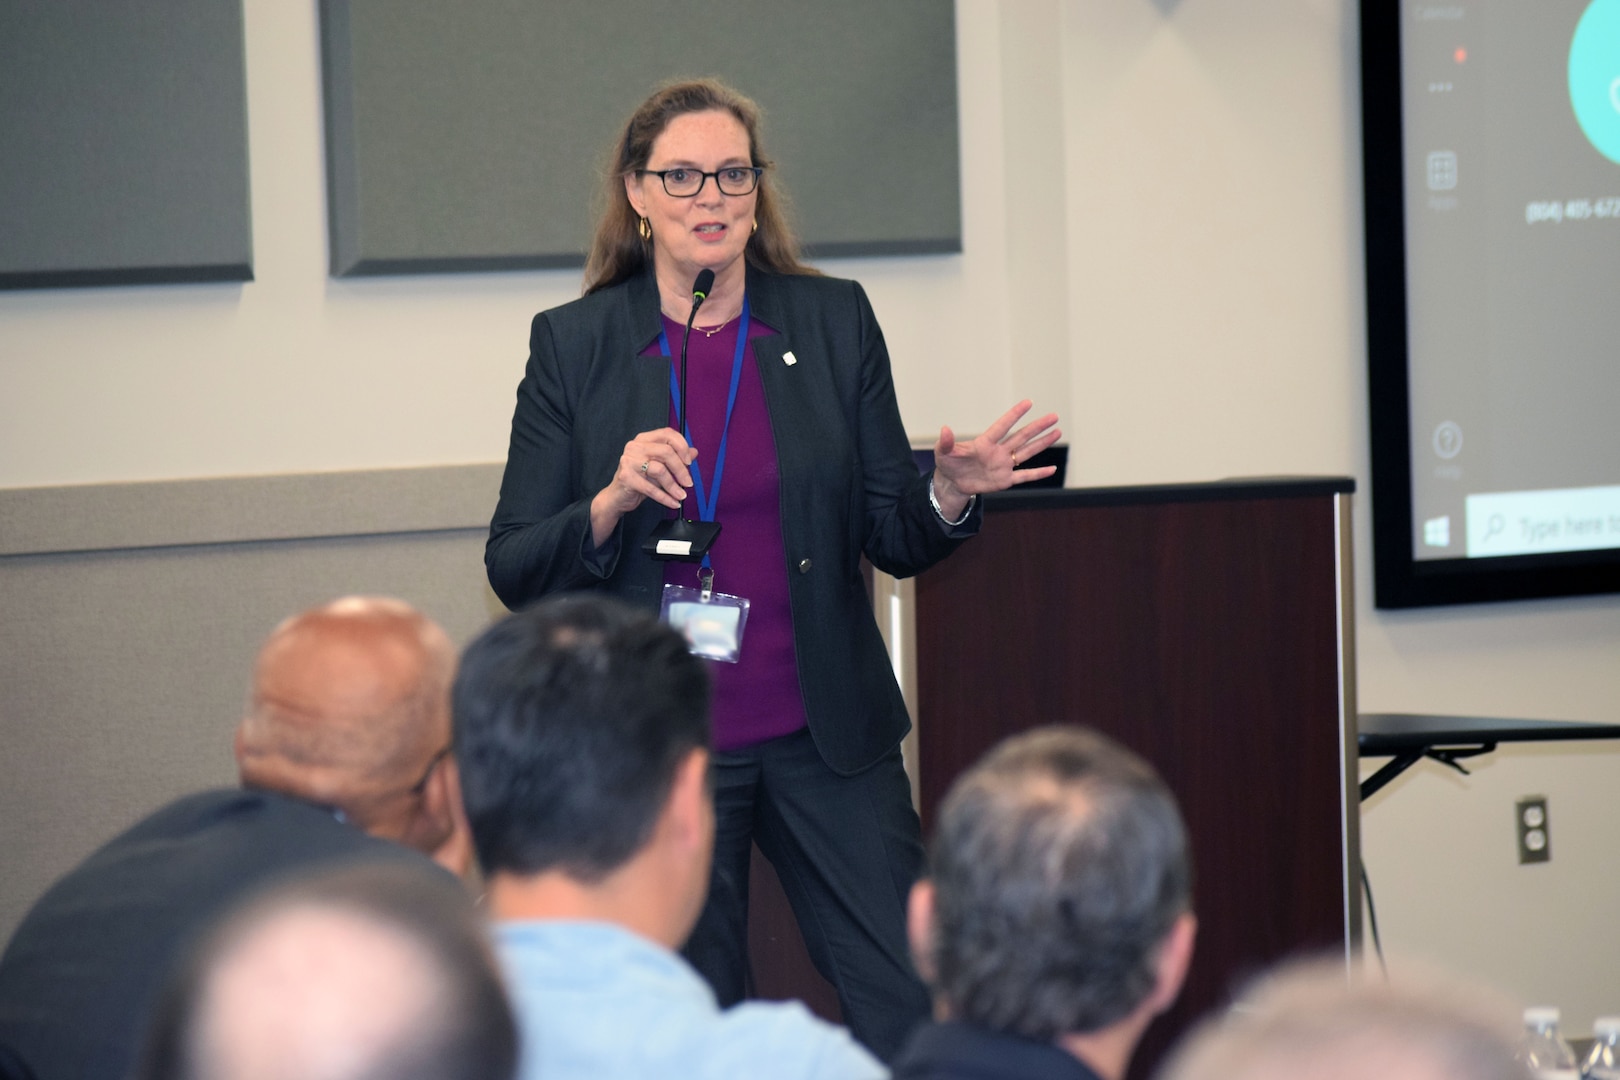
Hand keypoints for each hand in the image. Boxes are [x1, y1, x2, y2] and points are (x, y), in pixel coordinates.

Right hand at [590, 428, 697, 545]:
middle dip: (681, 469)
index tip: (689, 461)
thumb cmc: (638, 480)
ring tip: (681, 495)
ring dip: (674, 486)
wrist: (617, 497)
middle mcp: (635, 447)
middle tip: (688, 482)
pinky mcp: (626, 477)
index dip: (682, 446)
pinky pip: (651, 488)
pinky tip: (673, 502)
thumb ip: (676, 458)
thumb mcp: (659, 466)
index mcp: (644, 440)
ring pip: (660, 469)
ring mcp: (629, 461)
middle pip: (666, 452)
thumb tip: (694, 452)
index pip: (667, 434)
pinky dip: (665, 497)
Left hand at [932, 400, 1060, 518]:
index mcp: (985, 443)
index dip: (1015, 415)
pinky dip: (1038, 473)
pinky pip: (1025, 476)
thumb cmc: (948, 463)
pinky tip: (1052, 468)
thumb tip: (945, 429)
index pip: (1003, 426)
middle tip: (1054, 416)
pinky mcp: (1005, 480)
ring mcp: (1003, 465)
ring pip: (1027, 452)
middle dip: (1037, 427)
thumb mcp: (943, 453)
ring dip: (1042, 443)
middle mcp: (998, 452)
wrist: (953, 482)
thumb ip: (946, 442)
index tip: (1028, 402)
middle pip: (1021, 436)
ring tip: (1057, 432)